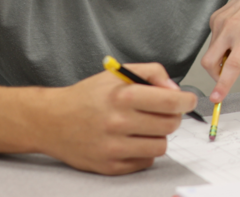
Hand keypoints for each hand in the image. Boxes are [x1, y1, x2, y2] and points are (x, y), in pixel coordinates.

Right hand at [41, 63, 196, 174]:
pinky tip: (131, 140)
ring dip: (158, 135)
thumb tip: (175, 91)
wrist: (52, 121)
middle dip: (172, 117)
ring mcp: (114, 148)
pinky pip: (145, 162)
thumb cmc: (88, 96)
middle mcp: (118, 123)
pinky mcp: (110, 166)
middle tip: (162, 112)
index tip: (187, 100)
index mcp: (123, 96)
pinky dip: (144, 152)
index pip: (171, 101)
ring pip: (161, 146)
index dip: (186, 101)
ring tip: (144, 127)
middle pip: (170, 125)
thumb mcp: (117, 73)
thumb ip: (151, 73)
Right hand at [203, 0, 239, 102]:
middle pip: (208, 62)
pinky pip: (214, 38)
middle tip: (227, 74)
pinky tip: (236, 32)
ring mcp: (220, 21)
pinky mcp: (215, 17)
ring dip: (222, 55)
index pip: (231, 66)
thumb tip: (234, 70)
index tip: (215, 98)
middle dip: (214, 74)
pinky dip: (222, 43)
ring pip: (211, 51)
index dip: (222, 85)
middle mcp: (230, 28)